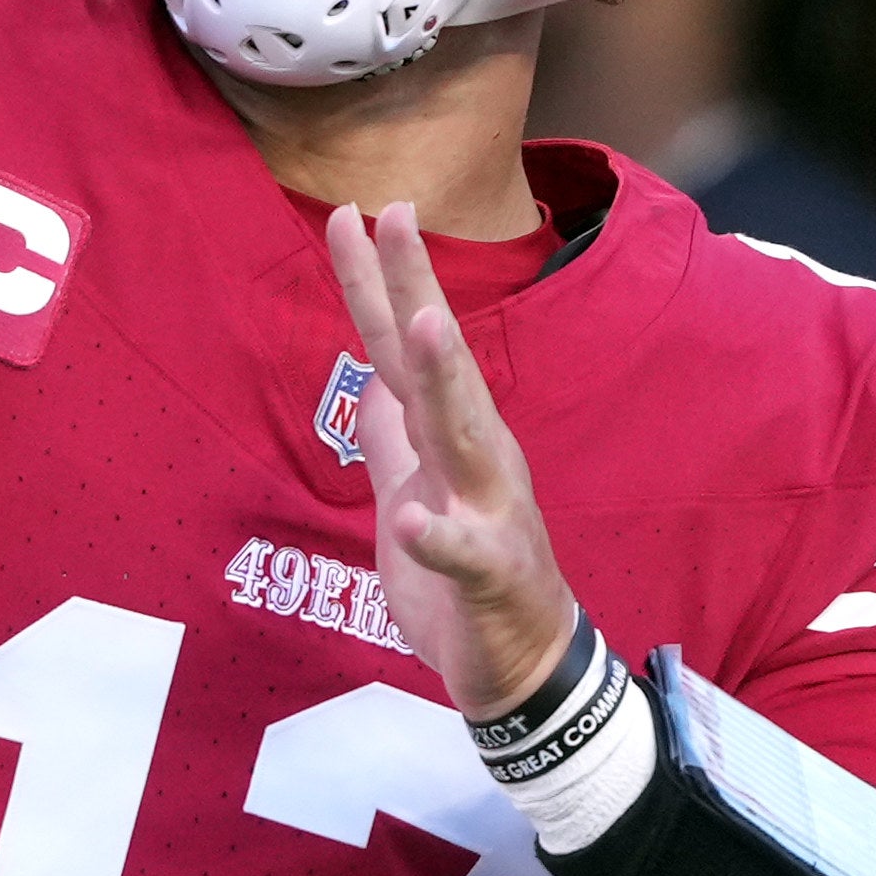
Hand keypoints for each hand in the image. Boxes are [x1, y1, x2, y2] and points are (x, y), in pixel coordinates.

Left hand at [320, 202, 577, 717]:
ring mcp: (490, 510)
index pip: (405, 348)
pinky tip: (420, 521)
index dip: (380, 283)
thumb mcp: (413, 496)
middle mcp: (476, 456)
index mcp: (451, 436)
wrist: (522, 664)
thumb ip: (393, 440)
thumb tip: (368, 381)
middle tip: (393, 216)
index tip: (353, 211)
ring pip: (463, 436)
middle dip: (417, 291)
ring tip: (420, 324)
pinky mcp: (491, 575)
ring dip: (443, 381)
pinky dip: (443, 536)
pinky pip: (465, 553)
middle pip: (439, 364)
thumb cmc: (466, 575)